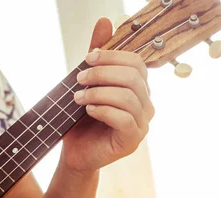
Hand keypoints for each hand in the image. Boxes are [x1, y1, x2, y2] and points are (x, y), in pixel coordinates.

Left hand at [61, 17, 154, 172]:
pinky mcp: (132, 140)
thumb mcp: (87, 84)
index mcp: (138, 88)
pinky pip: (124, 119)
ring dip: (99, 93)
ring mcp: (142, 123)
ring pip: (128, 97)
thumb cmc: (82, 119)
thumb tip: (105, 21)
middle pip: (133, 77)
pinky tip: (89, 110)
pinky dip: (103, 110)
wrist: (75, 152)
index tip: (87, 58)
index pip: (136, 63)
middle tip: (79, 79)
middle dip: (102, 73)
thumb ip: (97, 57)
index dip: (112, 56)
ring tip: (78, 98)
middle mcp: (145, 104)